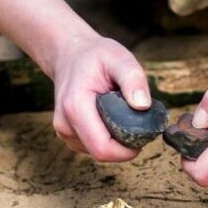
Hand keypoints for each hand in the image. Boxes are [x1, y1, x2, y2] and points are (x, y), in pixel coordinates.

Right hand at [51, 34, 151, 160]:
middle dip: (124, 146)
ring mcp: (64, 131)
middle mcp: (65, 123)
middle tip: (137, 122)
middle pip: (101, 153)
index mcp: (75, 107)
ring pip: (97, 151)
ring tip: (121, 114)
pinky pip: (93, 147)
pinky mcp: (68, 135)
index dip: (127, 151)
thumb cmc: (95, 56)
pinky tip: (110, 118)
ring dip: (116, 141)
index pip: (102, 148)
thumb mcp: (119, 58)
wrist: (70, 54)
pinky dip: (107, 138)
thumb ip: (133, 79)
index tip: (143, 135)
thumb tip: (143, 105)